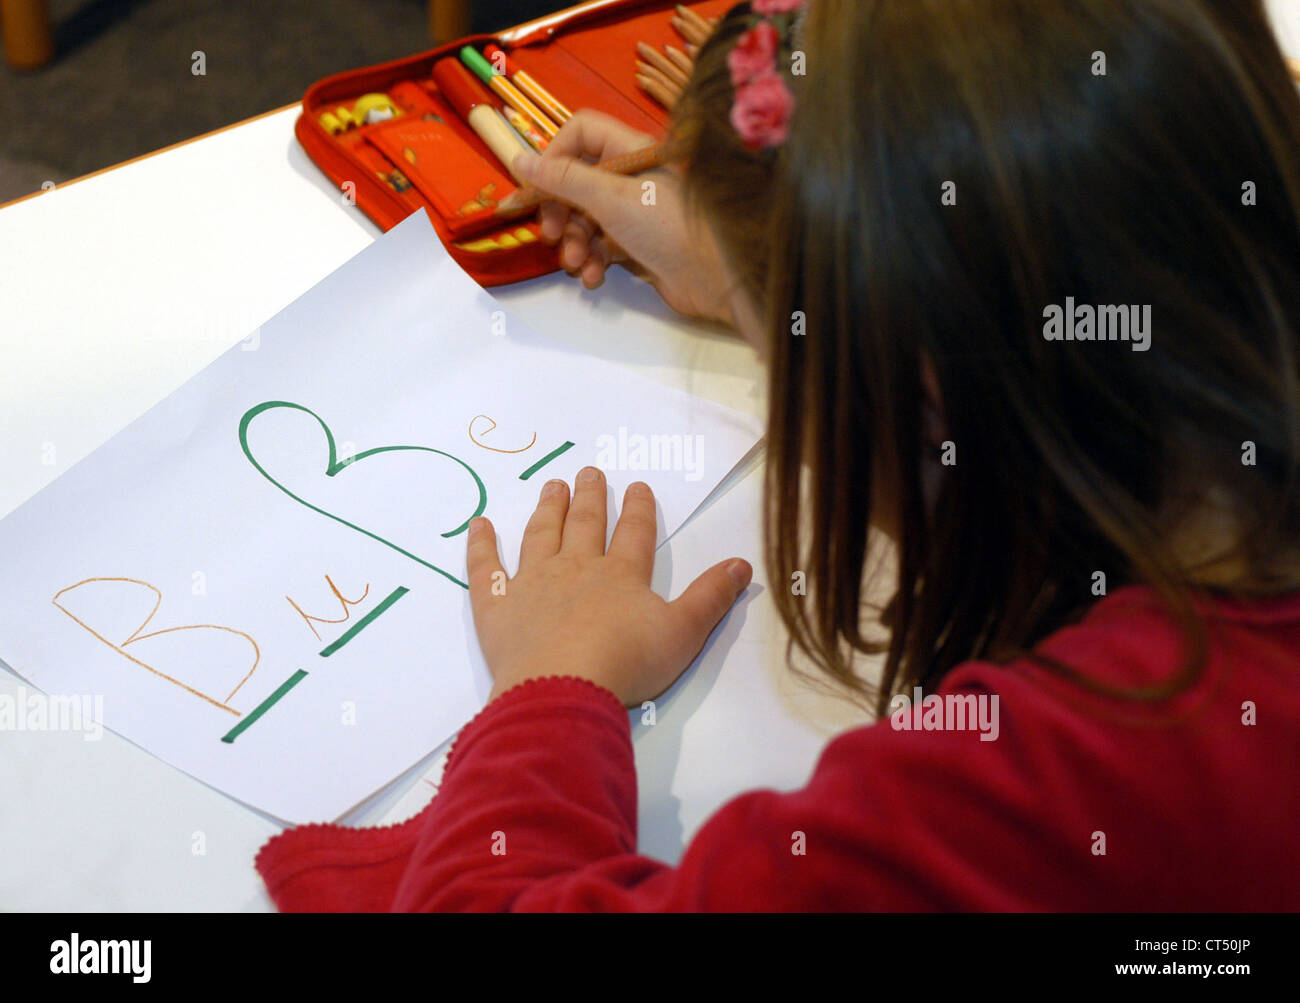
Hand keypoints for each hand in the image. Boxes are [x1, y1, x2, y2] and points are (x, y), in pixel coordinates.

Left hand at [466, 467, 751, 706]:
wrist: (563, 688)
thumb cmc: (627, 663)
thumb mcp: (683, 633)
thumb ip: (711, 597)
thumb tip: (741, 564)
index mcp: (622, 575)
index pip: (634, 534)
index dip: (638, 509)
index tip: (637, 487)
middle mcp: (577, 568)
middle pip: (585, 524)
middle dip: (590, 497)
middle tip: (588, 472)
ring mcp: (533, 583)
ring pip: (541, 535)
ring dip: (548, 509)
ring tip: (552, 487)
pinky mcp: (497, 606)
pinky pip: (485, 568)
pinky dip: (480, 545)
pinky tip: (478, 525)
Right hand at [513, 110, 738, 327]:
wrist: (715, 280)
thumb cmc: (669, 229)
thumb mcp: (610, 198)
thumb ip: (563, 178)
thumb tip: (519, 159)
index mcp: (632, 151)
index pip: (581, 133)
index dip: (555, 155)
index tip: (537, 186)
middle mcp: (632, 177)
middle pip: (576, 180)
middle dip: (559, 210)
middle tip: (552, 235)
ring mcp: (635, 213)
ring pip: (585, 219)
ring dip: (574, 243)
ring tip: (577, 264)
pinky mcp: (637, 246)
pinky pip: (601, 247)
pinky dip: (592, 262)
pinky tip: (594, 278)